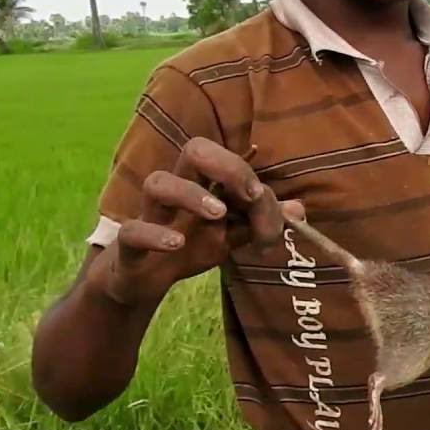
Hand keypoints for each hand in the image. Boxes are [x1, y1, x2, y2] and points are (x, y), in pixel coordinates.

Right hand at [97, 137, 300, 305]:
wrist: (139, 280)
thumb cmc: (187, 246)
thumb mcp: (230, 236)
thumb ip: (261, 222)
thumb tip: (299, 210)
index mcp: (203, 184)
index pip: (230, 163)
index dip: (253, 180)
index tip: (271, 211)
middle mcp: (177, 191)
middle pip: (194, 150)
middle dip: (225, 165)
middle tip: (248, 194)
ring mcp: (151, 215)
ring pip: (158, 183)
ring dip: (191, 195)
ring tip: (217, 215)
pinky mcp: (129, 244)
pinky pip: (133, 231)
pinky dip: (156, 235)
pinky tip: (177, 244)